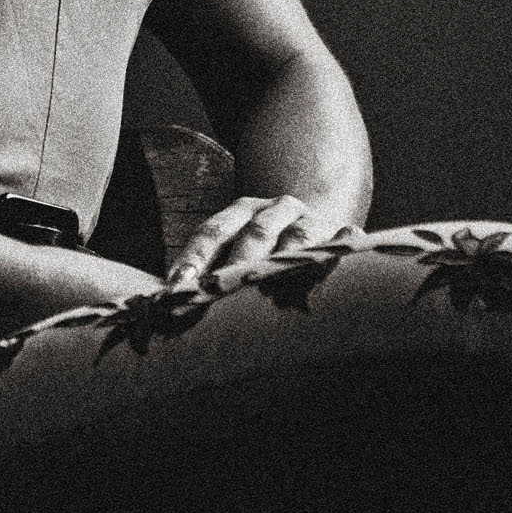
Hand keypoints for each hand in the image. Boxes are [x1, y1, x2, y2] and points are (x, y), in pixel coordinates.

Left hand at [165, 195, 357, 287]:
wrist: (314, 221)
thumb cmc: (262, 251)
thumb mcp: (234, 250)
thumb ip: (207, 273)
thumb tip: (164, 303)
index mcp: (241, 211)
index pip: (214, 231)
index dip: (196, 258)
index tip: (178, 286)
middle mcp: (276, 209)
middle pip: (256, 233)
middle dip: (239, 264)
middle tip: (223, 291)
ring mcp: (310, 221)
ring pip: (299, 238)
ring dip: (287, 262)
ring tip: (276, 291)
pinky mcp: (339, 233)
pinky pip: (344, 237)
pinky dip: (345, 241)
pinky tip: (347, 244)